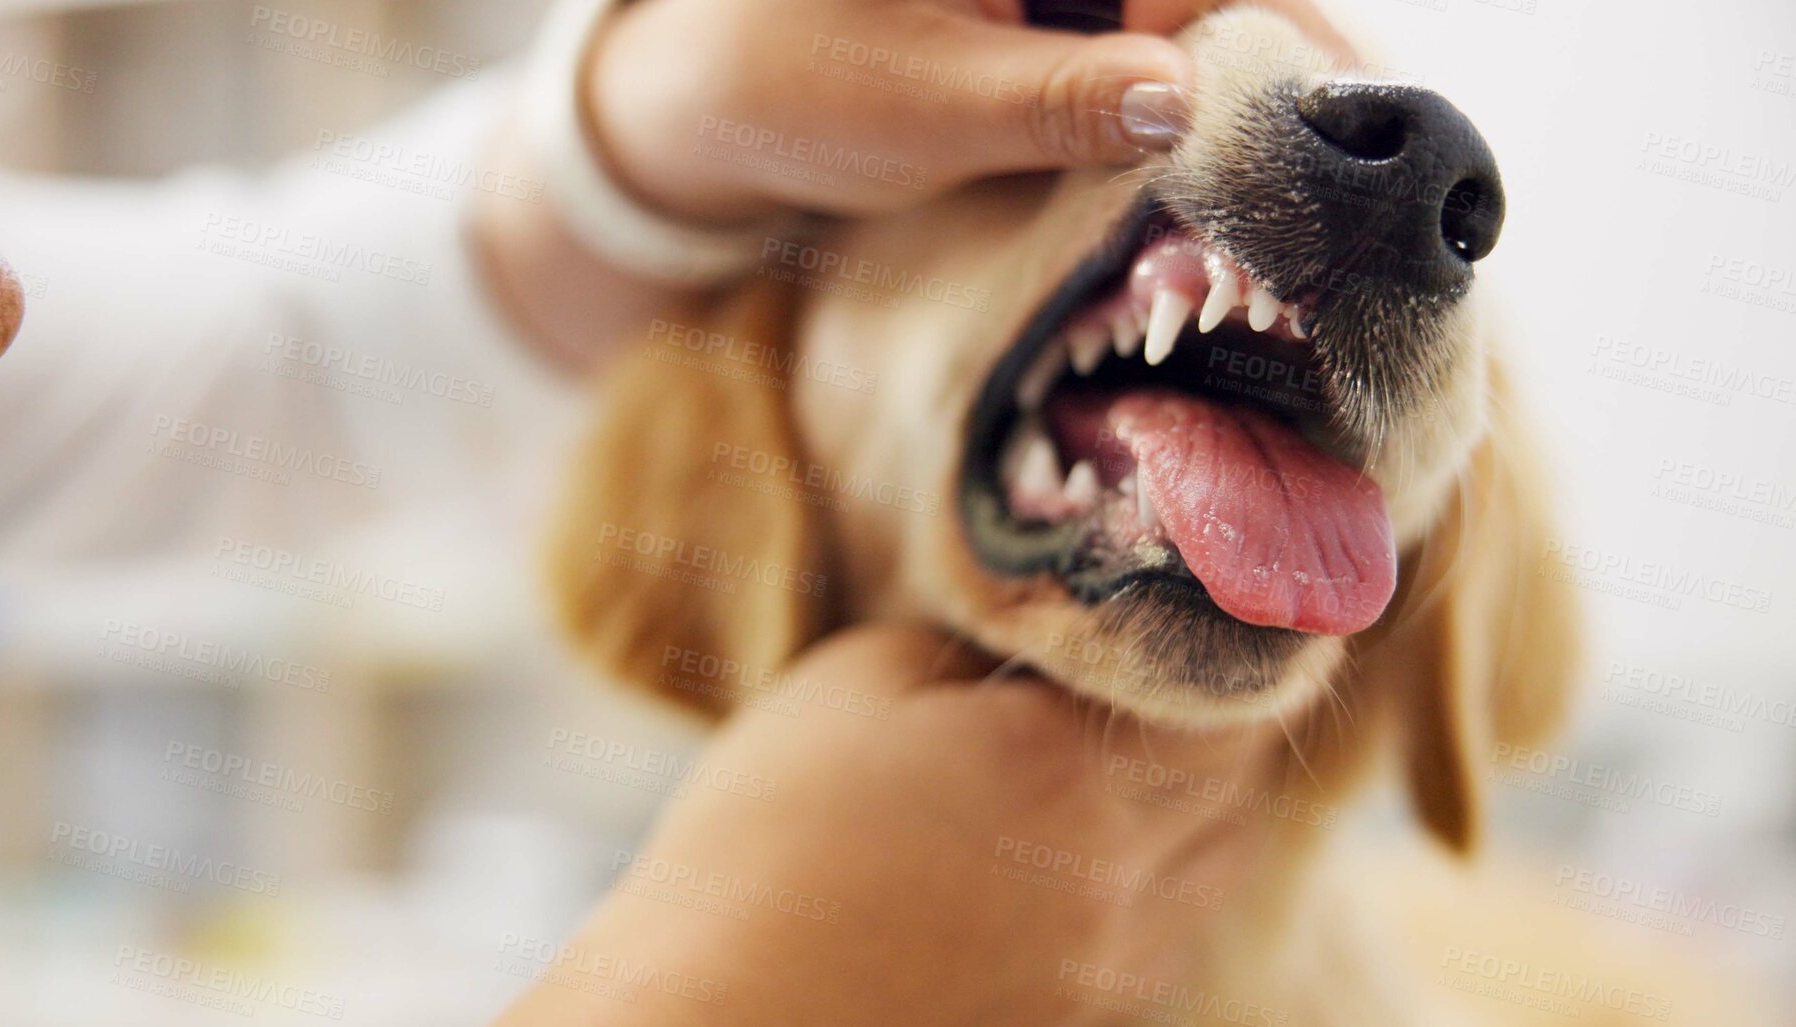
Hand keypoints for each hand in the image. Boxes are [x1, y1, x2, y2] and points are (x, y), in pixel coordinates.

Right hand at [496, 624, 1291, 1024]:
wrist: (716, 1014)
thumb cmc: (764, 840)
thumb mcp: (854, 683)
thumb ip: (974, 645)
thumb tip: (1041, 642)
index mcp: (1070, 775)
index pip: (1228, 696)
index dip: (1222, 642)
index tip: (1200, 601)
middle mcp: (1120, 881)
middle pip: (1238, 783)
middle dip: (1216, 716)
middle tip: (1169, 665)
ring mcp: (1107, 968)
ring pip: (1218, 865)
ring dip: (1199, 801)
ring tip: (1134, 755)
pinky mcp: (1077, 1019)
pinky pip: (1168, 933)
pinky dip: (1160, 878)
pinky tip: (1088, 848)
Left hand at [586, 0, 1352, 222]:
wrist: (701, 100)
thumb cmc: (787, 85)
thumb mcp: (924, 105)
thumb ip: (1058, 100)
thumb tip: (1186, 93)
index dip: (1274, 24)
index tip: (1349, 94)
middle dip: (1277, 47)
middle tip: (1362, 140)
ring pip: (1178, 12)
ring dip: (1239, 74)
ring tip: (1319, 154)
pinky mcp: (1045, 12)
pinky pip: (1137, 34)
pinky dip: (1185, 84)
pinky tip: (1231, 142)